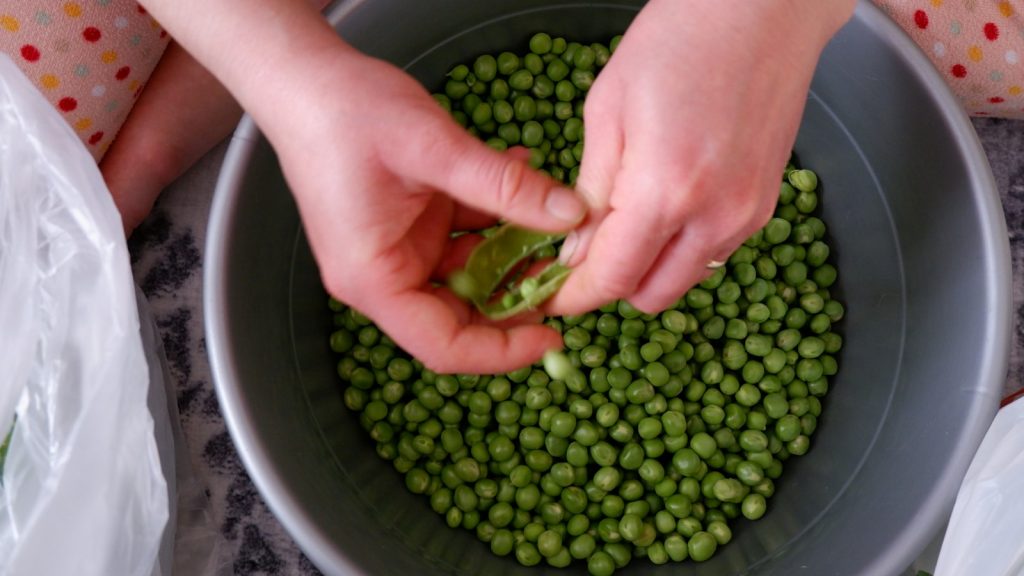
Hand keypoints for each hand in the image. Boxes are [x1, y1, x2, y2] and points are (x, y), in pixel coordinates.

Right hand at [265, 49, 586, 372]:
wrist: (307, 77)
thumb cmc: (348, 113)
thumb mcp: (434, 148)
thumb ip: (504, 187)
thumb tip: (571, 215)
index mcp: (375, 279)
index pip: (444, 344)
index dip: (503, 351)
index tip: (553, 333)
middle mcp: (385, 276)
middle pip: (461, 317)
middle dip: (517, 299)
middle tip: (566, 272)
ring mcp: (400, 251)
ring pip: (471, 276)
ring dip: (514, 254)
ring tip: (557, 220)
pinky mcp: (413, 225)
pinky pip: (464, 237)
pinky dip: (497, 216)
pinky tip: (525, 178)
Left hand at [548, 0, 854, 315]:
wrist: (763, 10)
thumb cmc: (677, 41)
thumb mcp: (607, 111)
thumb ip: (590, 193)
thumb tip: (576, 252)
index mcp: (665, 191)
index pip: (612, 279)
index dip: (573, 296)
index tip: (548, 295)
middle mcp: (715, 217)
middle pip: (650, 296)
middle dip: (609, 285)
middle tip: (582, 254)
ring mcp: (748, 215)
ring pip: (683, 279)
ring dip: (647, 268)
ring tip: (624, 222)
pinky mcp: (766, 206)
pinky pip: (712, 253)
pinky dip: (681, 247)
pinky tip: (665, 206)